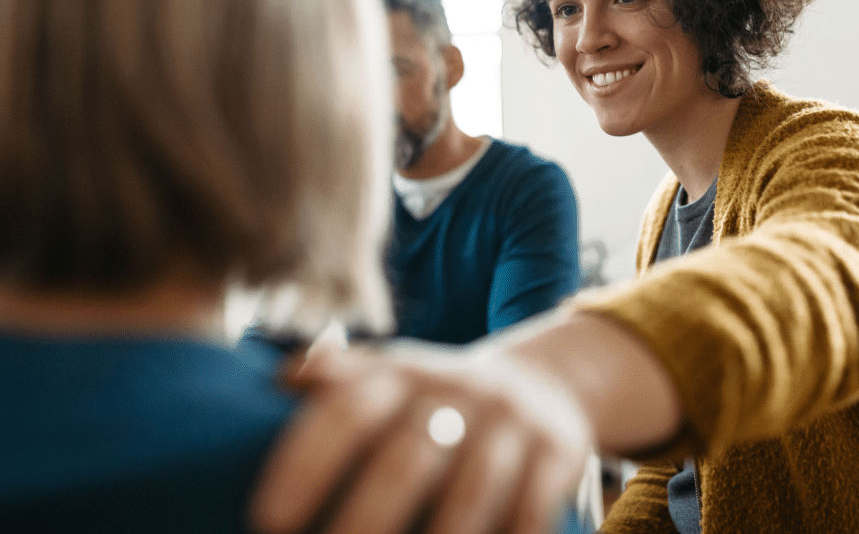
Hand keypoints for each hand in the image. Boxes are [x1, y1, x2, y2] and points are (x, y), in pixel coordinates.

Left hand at [251, 340, 592, 533]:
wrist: (540, 382)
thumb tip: (278, 381)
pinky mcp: (556, 449)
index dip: (306, 462)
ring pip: (473, 485)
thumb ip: (339, 380)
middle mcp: (455, 390)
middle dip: (365, 518)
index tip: (267, 519)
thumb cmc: (439, 399)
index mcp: (401, 375)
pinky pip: (532, 504)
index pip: (348, 410)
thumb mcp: (393, 376)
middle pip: (407, 455)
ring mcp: (508, 420)